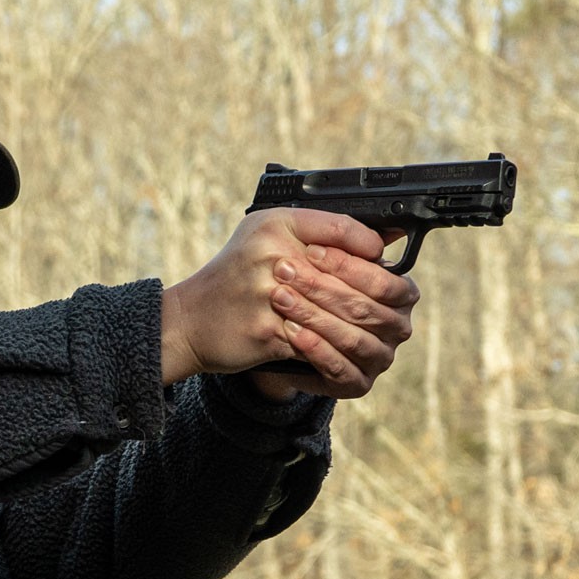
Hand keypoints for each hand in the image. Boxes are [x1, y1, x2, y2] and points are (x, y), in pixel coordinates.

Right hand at [161, 209, 417, 400]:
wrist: (187, 320)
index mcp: (276, 225)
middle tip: (391, 311)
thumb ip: (322, 229)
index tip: (383, 262)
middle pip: (350, 278)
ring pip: (339, 316)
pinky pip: (317, 346)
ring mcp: (269, 297)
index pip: (343, 230)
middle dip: (376, 300)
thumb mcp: (267, 234)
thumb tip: (384, 238)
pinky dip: (333, 354)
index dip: (371, 251)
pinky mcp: (268, 333)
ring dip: (360, 330)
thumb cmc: (233, 275)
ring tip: (372, 335)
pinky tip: (343, 353)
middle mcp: (273, 256)